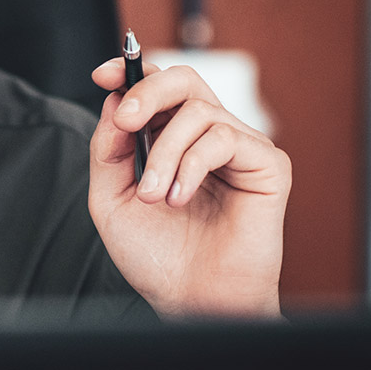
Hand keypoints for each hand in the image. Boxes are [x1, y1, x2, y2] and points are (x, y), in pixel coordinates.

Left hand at [89, 59, 290, 317]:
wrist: (190, 298)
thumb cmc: (155, 254)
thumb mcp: (111, 197)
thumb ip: (107, 149)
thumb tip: (112, 101)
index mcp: (169, 137)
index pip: (156, 86)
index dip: (130, 71)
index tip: (102, 75)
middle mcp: (205, 135)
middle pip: (183, 79)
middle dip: (147, 92)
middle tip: (125, 122)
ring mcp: (239, 147)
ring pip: (198, 111)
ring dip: (165, 152)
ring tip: (155, 196)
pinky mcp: (268, 165)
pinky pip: (225, 138)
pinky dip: (193, 165)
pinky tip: (180, 198)